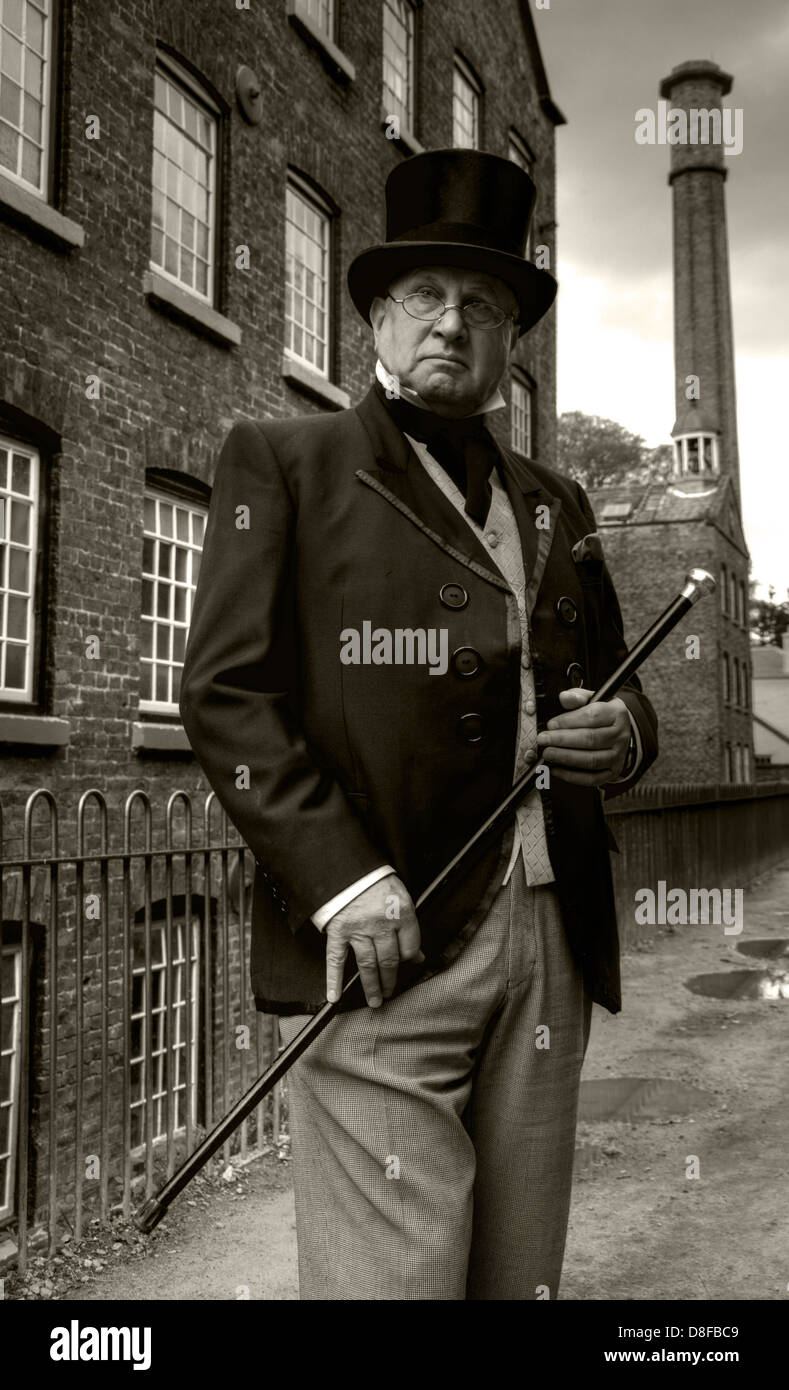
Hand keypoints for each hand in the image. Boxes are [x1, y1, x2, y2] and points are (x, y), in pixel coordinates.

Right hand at [324, 873, 423, 1007]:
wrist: (345, 865)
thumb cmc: (374, 880)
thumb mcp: (399, 896)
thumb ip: (408, 925)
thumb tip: (416, 955)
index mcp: (401, 912)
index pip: (410, 946)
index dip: (410, 957)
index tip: (408, 963)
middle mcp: (381, 923)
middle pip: (390, 960)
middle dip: (391, 979)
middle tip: (391, 992)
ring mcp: (358, 928)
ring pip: (368, 964)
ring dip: (372, 986)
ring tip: (376, 1000)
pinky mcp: (338, 930)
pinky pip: (336, 959)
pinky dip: (334, 979)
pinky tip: (334, 995)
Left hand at [536, 688, 631, 786]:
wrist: (615, 731)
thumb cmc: (599, 714)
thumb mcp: (591, 699)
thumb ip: (576, 697)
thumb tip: (564, 697)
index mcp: (617, 713)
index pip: (593, 716)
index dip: (569, 721)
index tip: (551, 724)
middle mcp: (621, 735)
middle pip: (591, 739)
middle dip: (563, 740)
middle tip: (543, 740)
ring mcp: (619, 755)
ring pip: (591, 760)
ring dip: (566, 758)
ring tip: (547, 753)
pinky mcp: (612, 771)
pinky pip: (592, 778)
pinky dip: (572, 776)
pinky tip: (556, 769)